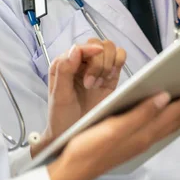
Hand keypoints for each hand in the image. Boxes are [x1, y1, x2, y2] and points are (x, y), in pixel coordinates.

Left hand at [32, 39, 126, 154]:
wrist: (73, 134)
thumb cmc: (62, 117)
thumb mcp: (59, 95)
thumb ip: (64, 70)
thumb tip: (76, 48)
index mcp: (65, 63)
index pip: (82, 47)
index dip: (90, 53)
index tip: (93, 72)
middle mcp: (81, 62)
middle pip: (99, 45)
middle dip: (99, 63)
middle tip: (92, 85)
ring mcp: (97, 67)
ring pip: (110, 49)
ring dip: (108, 64)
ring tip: (100, 83)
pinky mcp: (111, 75)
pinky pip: (120, 57)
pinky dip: (119, 64)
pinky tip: (110, 79)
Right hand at [46, 86, 179, 179]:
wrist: (70, 169)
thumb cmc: (87, 147)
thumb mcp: (113, 128)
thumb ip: (140, 113)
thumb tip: (165, 96)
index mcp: (146, 130)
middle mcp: (149, 135)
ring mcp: (143, 139)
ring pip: (176, 121)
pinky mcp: (136, 139)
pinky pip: (166, 126)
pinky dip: (179, 116)